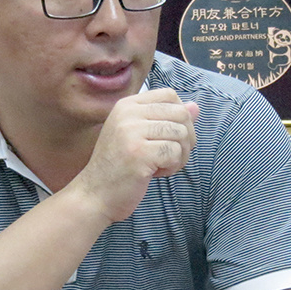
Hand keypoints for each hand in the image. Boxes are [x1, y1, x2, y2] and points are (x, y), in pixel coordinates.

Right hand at [67, 89, 198, 223]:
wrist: (95, 194)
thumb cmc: (119, 166)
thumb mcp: (139, 136)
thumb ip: (166, 119)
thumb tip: (195, 107)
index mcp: (127, 105)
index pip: (169, 95)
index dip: (180, 115)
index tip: (170, 136)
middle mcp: (128, 113)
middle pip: (180, 113)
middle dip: (186, 138)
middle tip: (171, 155)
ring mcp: (132, 132)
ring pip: (181, 134)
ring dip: (179, 155)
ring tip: (161, 165)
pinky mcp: (139, 153)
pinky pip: (175, 153)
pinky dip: (172, 167)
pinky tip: (155, 173)